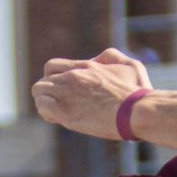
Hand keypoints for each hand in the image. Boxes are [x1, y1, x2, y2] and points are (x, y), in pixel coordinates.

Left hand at [31, 48, 150, 138]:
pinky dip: (46, 113)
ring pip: (39, 92)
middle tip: (60, 104)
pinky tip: (58, 119)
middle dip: (49, 92)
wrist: (136, 111)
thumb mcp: (130, 66)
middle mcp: (71, 77)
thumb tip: (97, 59)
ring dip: (45, 102)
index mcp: (84, 66)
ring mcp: (66, 93)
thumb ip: (111, 57)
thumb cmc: (137, 92)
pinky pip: (42, 106)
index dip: (54, 79)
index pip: (52, 67)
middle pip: (43, 80)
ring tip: (58, 114)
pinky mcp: (65, 111)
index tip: (64, 90)